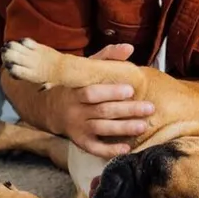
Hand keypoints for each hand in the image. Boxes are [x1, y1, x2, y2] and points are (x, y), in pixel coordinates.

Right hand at [52, 43, 154, 159]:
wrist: (50, 108)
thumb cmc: (74, 85)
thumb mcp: (85, 68)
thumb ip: (107, 56)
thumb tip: (129, 48)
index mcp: (76, 91)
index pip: (92, 92)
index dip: (111, 92)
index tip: (130, 90)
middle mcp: (76, 110)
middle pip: (102, 111)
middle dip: (127, 110)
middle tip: (148, 108)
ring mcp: (78, 127)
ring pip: (101, 129)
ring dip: (123, 129)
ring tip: (143, 126)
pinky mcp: (80, 141)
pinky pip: (95, 148)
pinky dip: (110, 150)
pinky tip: (126, 148)